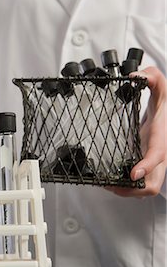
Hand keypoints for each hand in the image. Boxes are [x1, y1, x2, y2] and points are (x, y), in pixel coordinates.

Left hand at [110, 66, 166, 196]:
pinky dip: (125, 187)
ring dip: (127, 191)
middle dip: (134, 190)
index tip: (134, 173)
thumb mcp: (162, 89)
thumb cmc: (164, 107)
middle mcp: (160, 154)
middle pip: (154, 184)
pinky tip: (109, 180)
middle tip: (111, 185)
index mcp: (162, 138)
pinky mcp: (145, 166)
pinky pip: (139, 184)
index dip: (147, 166)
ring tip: (106, 185)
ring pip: (146, 188)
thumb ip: (153, 78)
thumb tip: (135, 75)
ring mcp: (154, 164)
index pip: (158, 154)